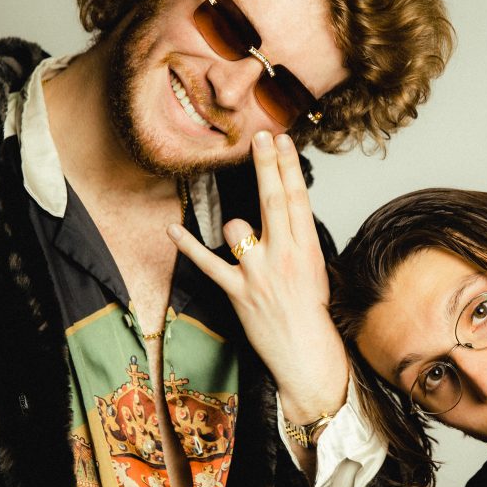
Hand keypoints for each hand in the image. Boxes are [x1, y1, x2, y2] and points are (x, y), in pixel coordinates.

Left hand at [167, 131, 348, 422]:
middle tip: (260, 136)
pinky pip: (208, 264)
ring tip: (247, 243)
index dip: (288, 166)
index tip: (281, 140)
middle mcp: (284, 256)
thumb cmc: (309, 310)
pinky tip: (172, 230)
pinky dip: (188, 247)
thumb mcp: (314, 266)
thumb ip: (295, 236)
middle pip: (273, 201)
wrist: (305, 351)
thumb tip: (278, 208)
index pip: (297, 199)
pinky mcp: (237, 291)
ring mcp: (259, 273)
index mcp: (306, 248)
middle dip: (267, 166)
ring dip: (237, 229)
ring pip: (238, 230)